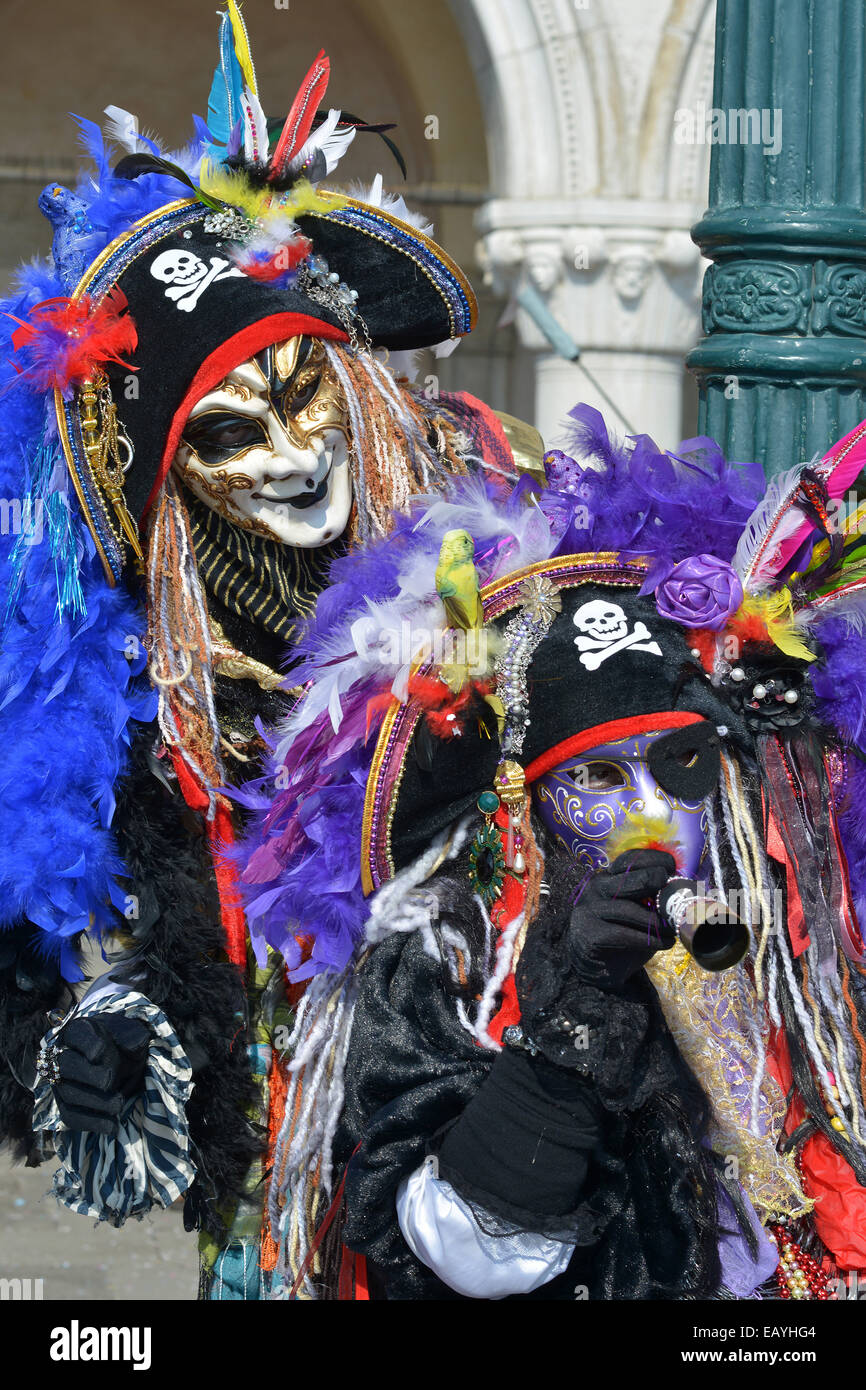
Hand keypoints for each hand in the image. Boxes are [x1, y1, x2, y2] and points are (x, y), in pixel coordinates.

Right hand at [54, 1015, 150, 1134]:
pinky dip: (92, 1123)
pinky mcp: (66, 1104)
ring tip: (119, 1105)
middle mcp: (65, 1054)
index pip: (77, 1033)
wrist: (127, 1064)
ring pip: (68, 1093)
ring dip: (95, 1102)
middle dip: (88, 1075)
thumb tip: (129, 1047)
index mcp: (82, 1030)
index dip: (85, 1044)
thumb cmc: (128, 1045)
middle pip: (66, 1064)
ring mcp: (62, 1082)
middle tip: (111, 1082)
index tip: (98, 1054)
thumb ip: (132, 1037)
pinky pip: (71, 1116)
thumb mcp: (134, 1035)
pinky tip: (112, 1126)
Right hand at [565, 848, 676, 992]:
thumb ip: (652, 896)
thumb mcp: (639, 910)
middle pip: (630, 878)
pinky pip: (624, 934)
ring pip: (629, 909)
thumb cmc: (624, 934)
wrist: (597, 969)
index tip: (674, 868)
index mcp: (608, 877)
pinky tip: (664, 943)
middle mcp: (596, 888)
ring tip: (674, 930)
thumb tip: (686, 887)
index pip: (630, 859)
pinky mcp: (589, 934)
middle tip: (675, 898)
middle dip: (657, 884)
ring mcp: (589, 910)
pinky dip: (649, 940)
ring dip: (658, 921)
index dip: (654, 859)